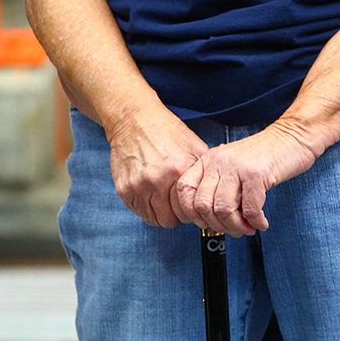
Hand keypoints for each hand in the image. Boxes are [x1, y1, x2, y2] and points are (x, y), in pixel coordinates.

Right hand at [107, 105, 209, 229]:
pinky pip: (139, 213)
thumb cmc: (165, 130)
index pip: (189, 211)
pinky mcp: (124, 189)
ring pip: (154, 220)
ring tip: (163, 197)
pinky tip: (150, 193)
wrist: (135, 119)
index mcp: (179, 169)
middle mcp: (158, 180)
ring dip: (160, 212)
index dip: (191, 209)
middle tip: (176, 202)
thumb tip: (215, 191)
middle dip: (175, 214)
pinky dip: (146, 207)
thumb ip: (204, 170)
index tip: (190, 204)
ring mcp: (139, 186)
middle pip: (171, 221)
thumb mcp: (193, 144)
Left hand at [175, 121, 319, 236]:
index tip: (207, 223)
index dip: (192, 212)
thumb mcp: (232, 166)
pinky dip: (256, 222)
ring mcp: (236, 166)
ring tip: (249, 227)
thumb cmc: (263, 157)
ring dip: (237, 227)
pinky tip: (261, 222)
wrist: (291, 138)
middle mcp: (219, 160)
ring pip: (223, 210)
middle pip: (203, 205)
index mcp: (209, 159)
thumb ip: (217, 187)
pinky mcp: (256, 173)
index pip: (184, 188)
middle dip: (218, 225)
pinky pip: (249, 210)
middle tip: (234, 229)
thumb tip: (208, 221)